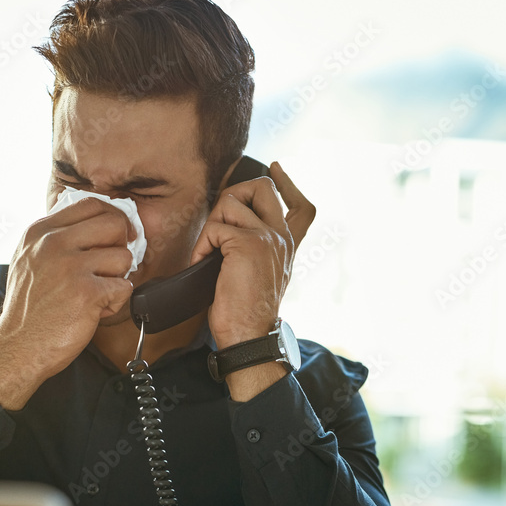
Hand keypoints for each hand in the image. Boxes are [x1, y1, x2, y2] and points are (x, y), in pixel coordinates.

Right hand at [0, 198, 135, 409]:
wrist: (18, 347)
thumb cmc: (29, 310)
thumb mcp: (30, 261)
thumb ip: (55, 239)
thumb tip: (97, 225)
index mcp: (40, 232)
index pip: (91, 205)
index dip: (112, 219)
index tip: (117, 236)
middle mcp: (53, 244)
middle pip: (114, 224)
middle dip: (121, 246)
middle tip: (111, 267)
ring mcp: (70, 267)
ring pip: (124, 257)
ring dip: (117, 279)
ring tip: (96, 294)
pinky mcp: (87, 292)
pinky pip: (124, 288)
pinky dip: (114, 303)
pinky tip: (94, 311)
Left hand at [191, 161, 314, 348]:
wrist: (249, 336)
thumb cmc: (246, 313)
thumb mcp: (260, 276)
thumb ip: (257, 250)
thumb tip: (230, 230)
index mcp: (288, 247)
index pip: (302, 207)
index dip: (288, 184)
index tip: (275, 169)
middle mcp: (282, 238)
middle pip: (262, 188)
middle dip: (233, 196)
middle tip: (220, 224)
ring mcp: (268, 238)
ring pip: (231, 202)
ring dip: (212, 225)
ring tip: (210, 252)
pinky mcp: (248, 243)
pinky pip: (216, 227)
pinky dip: (203, 244)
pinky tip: (204, 262)